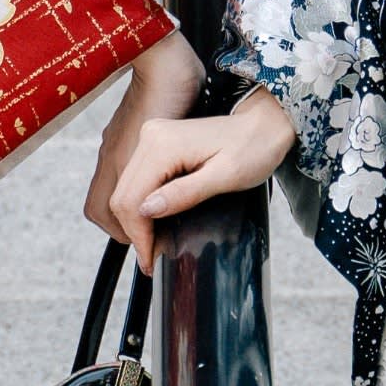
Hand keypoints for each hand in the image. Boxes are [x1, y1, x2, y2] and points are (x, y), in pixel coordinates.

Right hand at [99, 87, 293, 271]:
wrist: (263, 125)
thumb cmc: (253, 149)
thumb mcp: (225, 177)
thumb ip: (185, 193)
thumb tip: (147, 210)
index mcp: (163, 144)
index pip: (132, 198)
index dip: (138, 234)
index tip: (150, 259)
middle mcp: (150, 137)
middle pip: (123, 195)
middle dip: (134, 231)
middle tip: (150, 258)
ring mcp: (151, 138)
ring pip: (125, 190)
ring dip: (134, 220)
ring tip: (152, 244)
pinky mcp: (156, 144)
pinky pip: (136, 181)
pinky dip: (140, 205)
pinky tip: (154, 221)